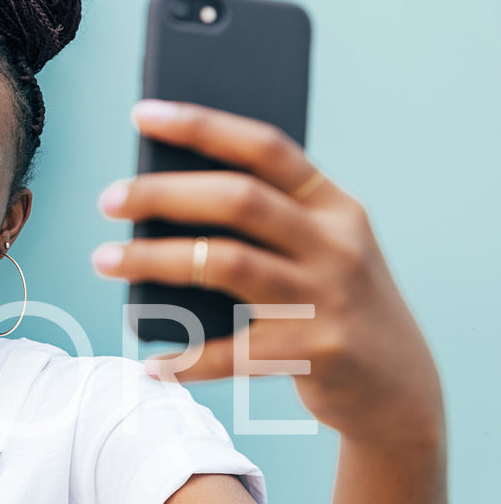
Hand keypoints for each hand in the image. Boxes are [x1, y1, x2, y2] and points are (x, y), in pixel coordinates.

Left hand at [91, 99, 442, 444]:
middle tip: (108, 200)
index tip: (141, 114)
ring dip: (154, 260)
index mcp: (334, 206)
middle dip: (165, 194)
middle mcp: (336, 244)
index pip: (265, 148)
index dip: (202, 126)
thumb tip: (160, 207)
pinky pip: (234, 353)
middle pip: (239, 200)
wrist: (399, 388)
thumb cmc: (332, 306)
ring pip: (227, 264)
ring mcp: (329, 298)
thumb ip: (264, 227)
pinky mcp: (318, 353)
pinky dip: (187, 360)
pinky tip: (153, 365)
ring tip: (104, 261)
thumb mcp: (318, 253)